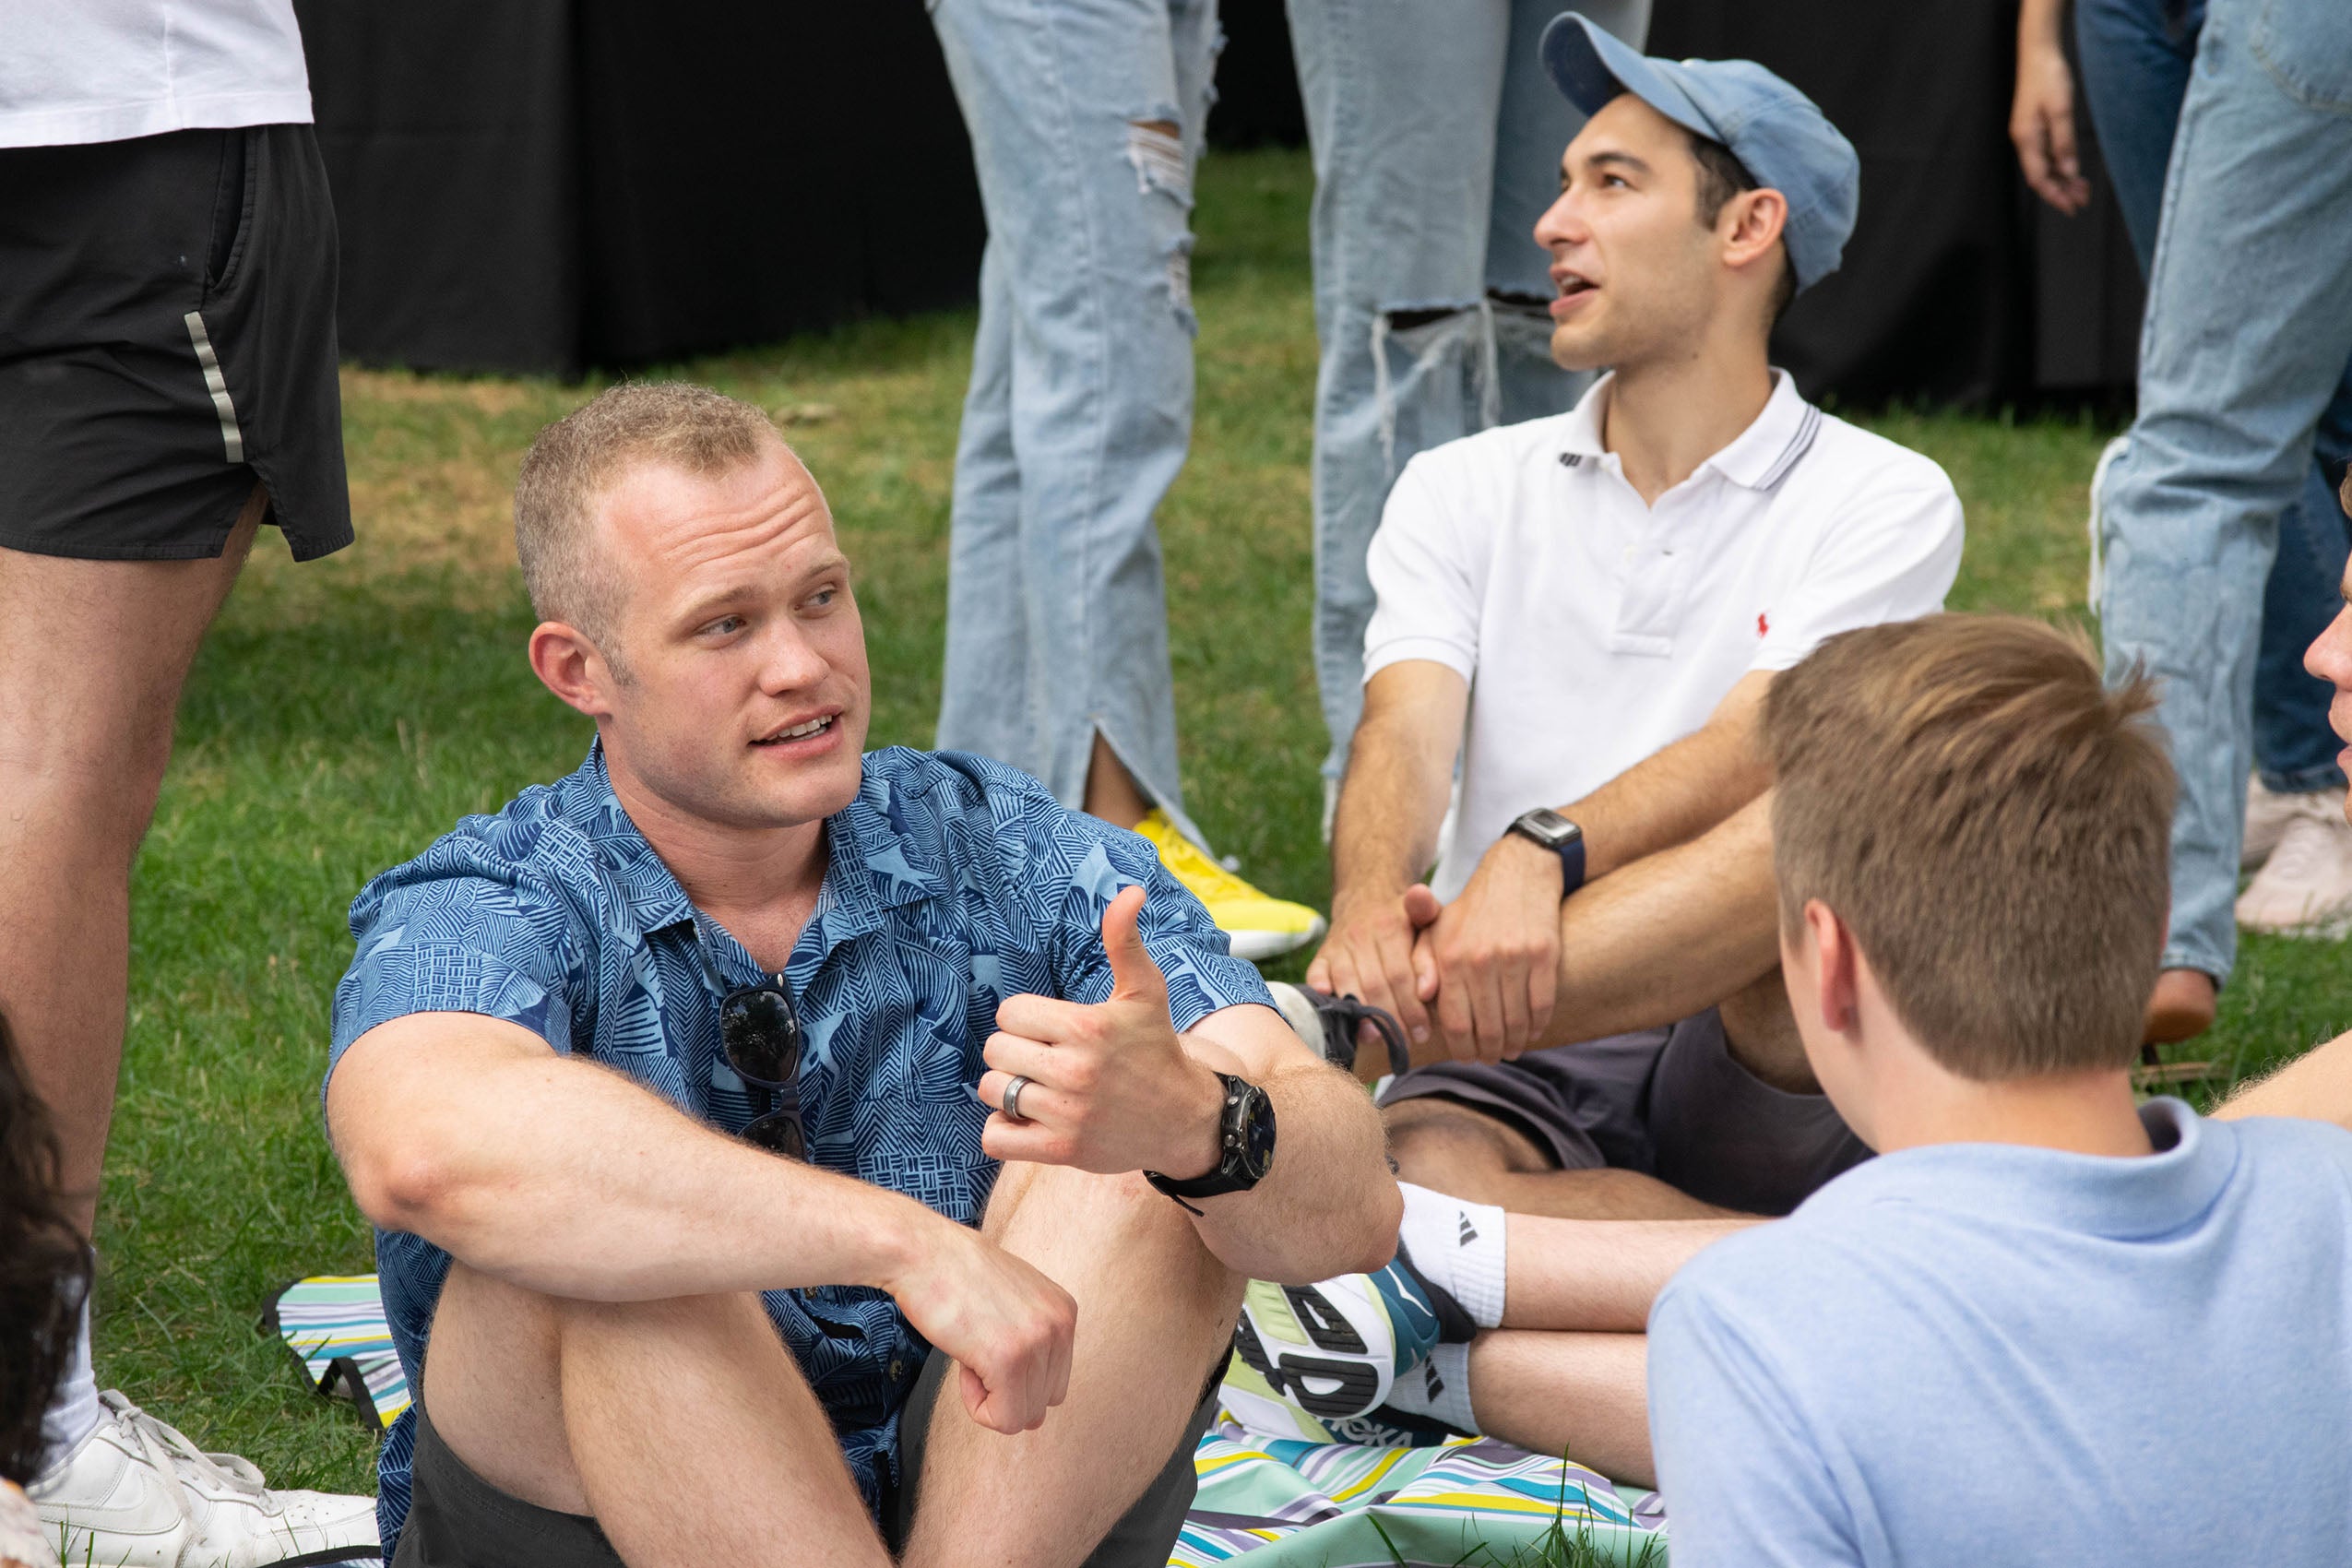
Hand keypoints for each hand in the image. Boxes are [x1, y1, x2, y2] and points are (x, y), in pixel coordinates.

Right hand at [883, 1221, 1076, 1434]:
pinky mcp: (1009, 1360)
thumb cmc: (954, 1276)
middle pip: (1043, 1402)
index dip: (1014, 1374)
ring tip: (969, 1349)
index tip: (986, 1340)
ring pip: (1024, 1415)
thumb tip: (1036, 1415)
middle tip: (975, 1348)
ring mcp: (1037, 1342)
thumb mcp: (1013, 1302)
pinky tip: (964, 1366)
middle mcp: (1060, 1325)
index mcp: (1064, 1311)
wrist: (921, 1252)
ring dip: (988, 1395)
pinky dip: (978, 1407)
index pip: (1054, 1381)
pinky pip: (1004, 1419)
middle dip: (1005, 1390)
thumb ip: (1031, 1342)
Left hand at [978, 886, 1225, 1177]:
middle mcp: (1075, 1071)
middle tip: (1042, 1059)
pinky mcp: (1061, 1150)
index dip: (1024, 1019)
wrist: (1184, 1118)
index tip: (1049, 1029)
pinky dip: (1003, 1130)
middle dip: (1014, 1052)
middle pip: (996, 1051)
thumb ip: (1125, 942)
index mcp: (1087, 1027)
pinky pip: (995, 1137)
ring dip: (1008, 1090)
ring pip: (992, 1091)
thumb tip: (1130, 891)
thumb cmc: (1157, 1048)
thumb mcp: (1146, 991)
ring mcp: (1067, 1114)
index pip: (1010, 1013)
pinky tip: (1028, 1119)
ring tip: (1036, 1088)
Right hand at [1307, 883, 1443, 1054]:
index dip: (1411, 1007)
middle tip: (1404, 1041)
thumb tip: (1427, 988)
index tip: (1423, 1031)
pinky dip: (1320, 990)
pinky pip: (1316, 973)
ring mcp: (1339, 944)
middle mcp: (1362, 934)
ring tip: (1376, 1037)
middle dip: (1391, 1018)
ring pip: (1348, 984)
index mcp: (1391, 926)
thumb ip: (1432, 951)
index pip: (1401, 975)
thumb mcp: (1427, 921)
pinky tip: (1332, 1007)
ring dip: (1362, 1015)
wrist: (1368, 896)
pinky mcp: (1322, 953)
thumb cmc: (1406, 921)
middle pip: (1375, 984)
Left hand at [1413, 833, 1562, 1062]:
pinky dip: (1538, 1025)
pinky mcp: (1545, 954)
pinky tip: (1532, 1032)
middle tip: (1490, 1058)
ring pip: (1516, 1021)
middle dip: (1488, 1051)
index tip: (1466, 1057)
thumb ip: (1422, 964)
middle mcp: (1481, 959)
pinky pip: (1542, 1004)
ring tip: (1510, 1050)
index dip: (1461, 1047)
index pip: (1455, 1021)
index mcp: (1451, 957)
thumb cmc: (1471, 910)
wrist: (1517, 874)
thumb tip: (1420, 999)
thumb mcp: (1436, 930)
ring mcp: (1515, 957)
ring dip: (1514, 1043)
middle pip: (1487, 1027)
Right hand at [2011, 43, 2088, 213]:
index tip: (2072, 207)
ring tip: (2083, 189)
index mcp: (2027, 139)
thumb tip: (2069, 172)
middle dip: (2061, 191)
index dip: (2055, 195)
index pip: (2039, 178)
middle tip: (2083, 202)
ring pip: (2045, 167)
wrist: (2038, 55)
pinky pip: (2047, 154)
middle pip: (2041, 176)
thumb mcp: (2061, 109)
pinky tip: (2073, 170)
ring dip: (2063, 180)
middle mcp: (2025, 141)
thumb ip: (2064, 143)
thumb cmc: (2049, 78)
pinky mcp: (2035, 128)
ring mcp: (2029, 135)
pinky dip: (2060, 165)